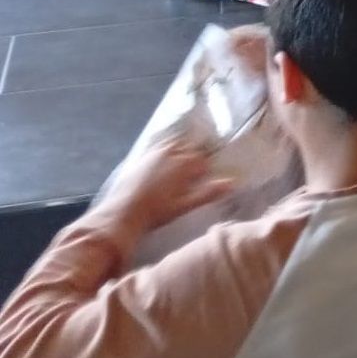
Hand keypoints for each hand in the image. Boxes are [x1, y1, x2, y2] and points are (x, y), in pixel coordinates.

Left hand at [98, 139, 234, 232]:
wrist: (124, 212)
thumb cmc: (158, 211)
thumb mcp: (186, 205)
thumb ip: (209, 192)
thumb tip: (232, 183)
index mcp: (185, 164)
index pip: (203, 160)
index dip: (204, 169)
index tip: (202, 179)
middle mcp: (172, 153)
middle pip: (190, 149)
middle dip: (192, 158)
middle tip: (190, 175)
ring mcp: (155, 153)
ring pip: (175, 145)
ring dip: (180, 152)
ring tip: (177, 168)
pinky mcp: (142, 156)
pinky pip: (159, 146)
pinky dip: (165, 151)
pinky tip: (162, 164)